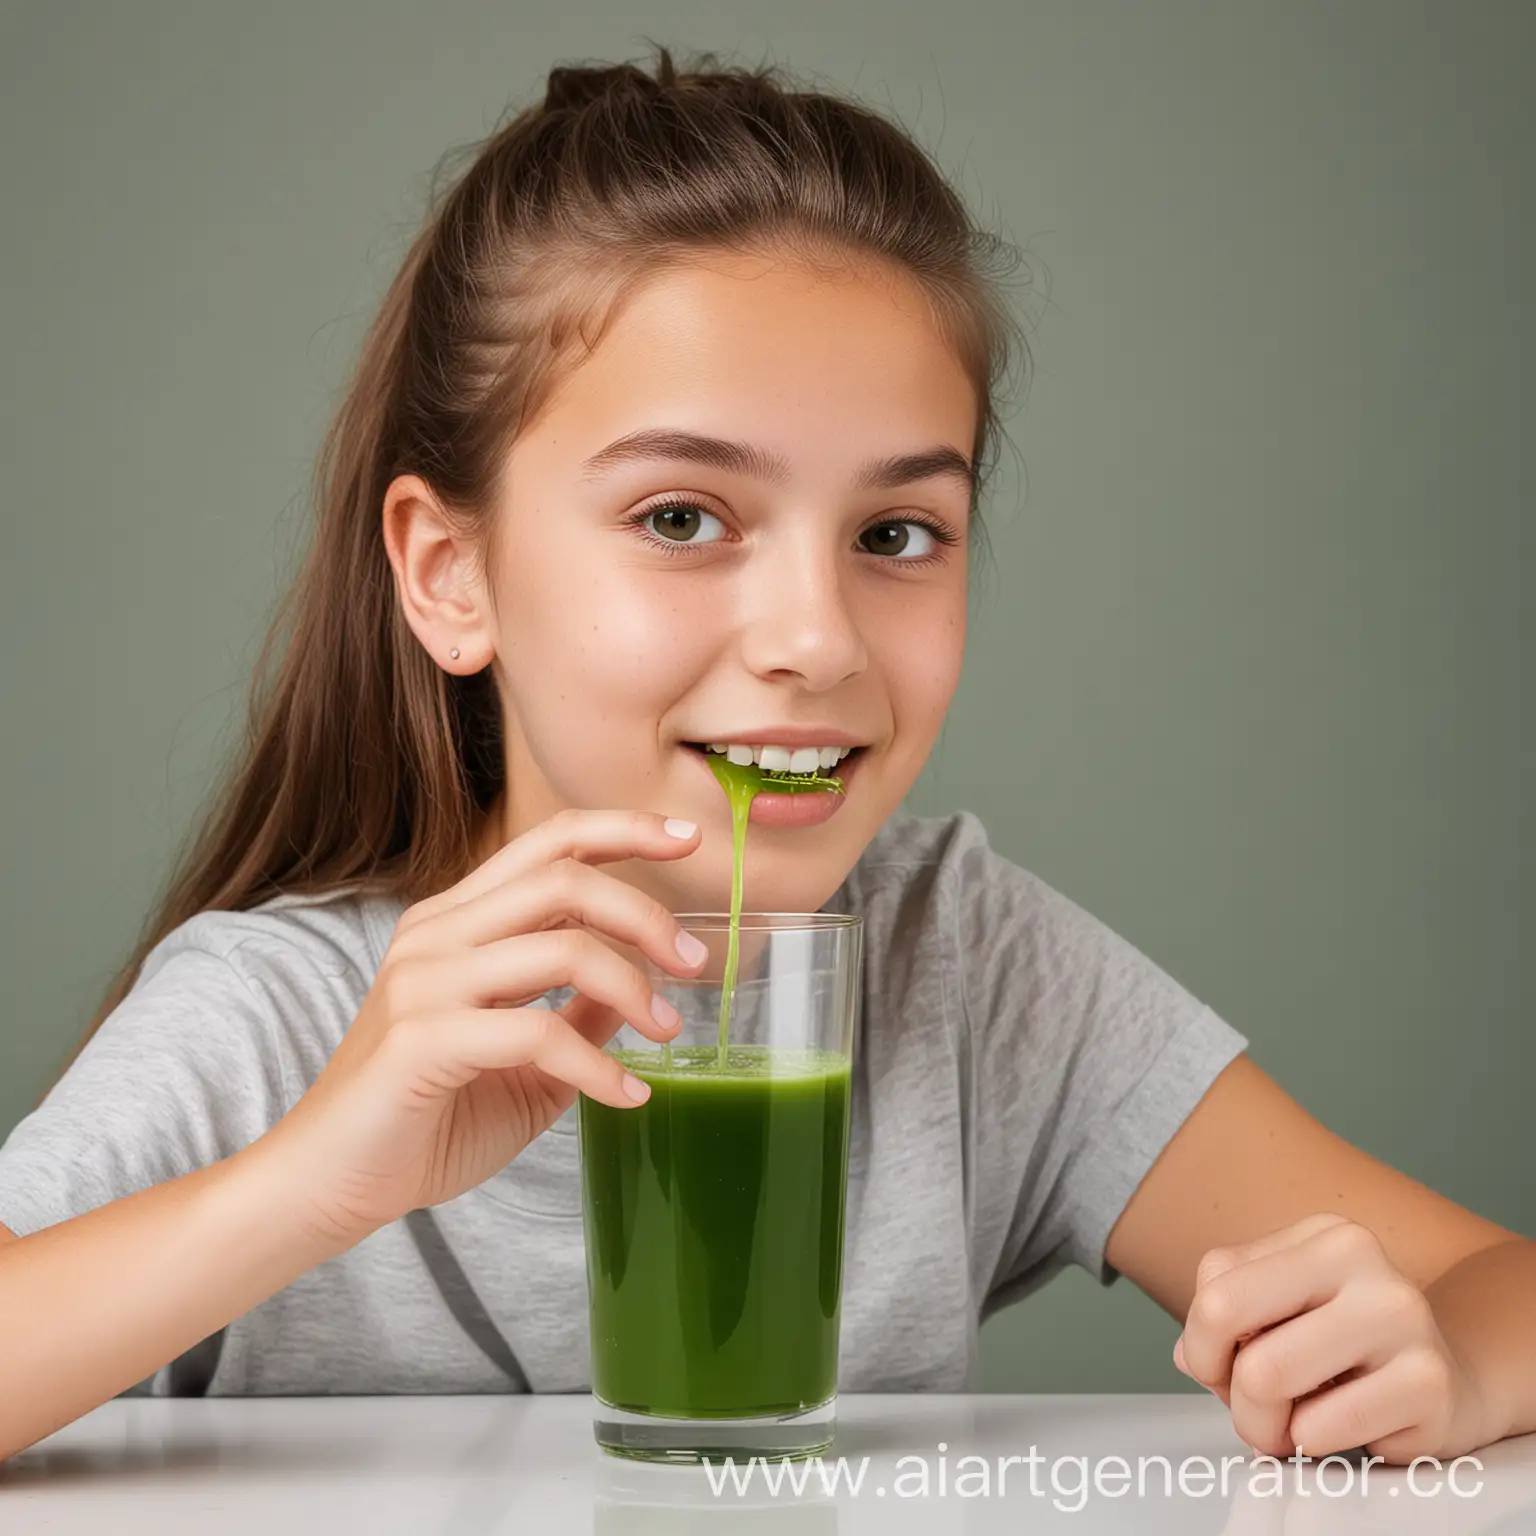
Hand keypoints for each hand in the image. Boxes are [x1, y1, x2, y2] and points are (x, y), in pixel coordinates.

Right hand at [257, 809, 704, 1247]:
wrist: (327, 1186)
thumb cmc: (423, 1121)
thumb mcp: (525, 1059)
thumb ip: (576, 1012)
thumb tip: (642, 987)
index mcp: (457, 921)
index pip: (548, 843)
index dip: (623, 830)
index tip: (686, 840)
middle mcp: (437, 934)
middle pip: (565, 879)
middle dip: (647, 913)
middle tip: (697, 963)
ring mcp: (425, 981)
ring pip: (561, 946)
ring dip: (633, 985)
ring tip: (670, 1032)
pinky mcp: (421, 1039)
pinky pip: (538, 1032)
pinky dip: (599, 1065)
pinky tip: (626, 1096)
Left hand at [1174, 1212, 1488, 1461]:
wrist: (1450, 1387)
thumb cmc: (1349, 1352)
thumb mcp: (1287, 1312)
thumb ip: (1226, 1316)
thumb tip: (1189, 1354)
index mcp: (1323, 1236)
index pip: (1214, 1280)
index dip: (1203, 1341)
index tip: (1228, 1368)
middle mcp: (1363, 1261)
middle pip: (1224, 1313)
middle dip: (1222, 1381)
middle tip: (1252, 1410)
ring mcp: (1401, 1317)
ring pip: (1264, 1374)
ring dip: (1262, 1424)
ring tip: (1290, 1429)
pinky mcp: (1427, 1383)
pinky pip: (1317, 1428)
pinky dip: (1309, 1444)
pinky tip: (1340, 1431)